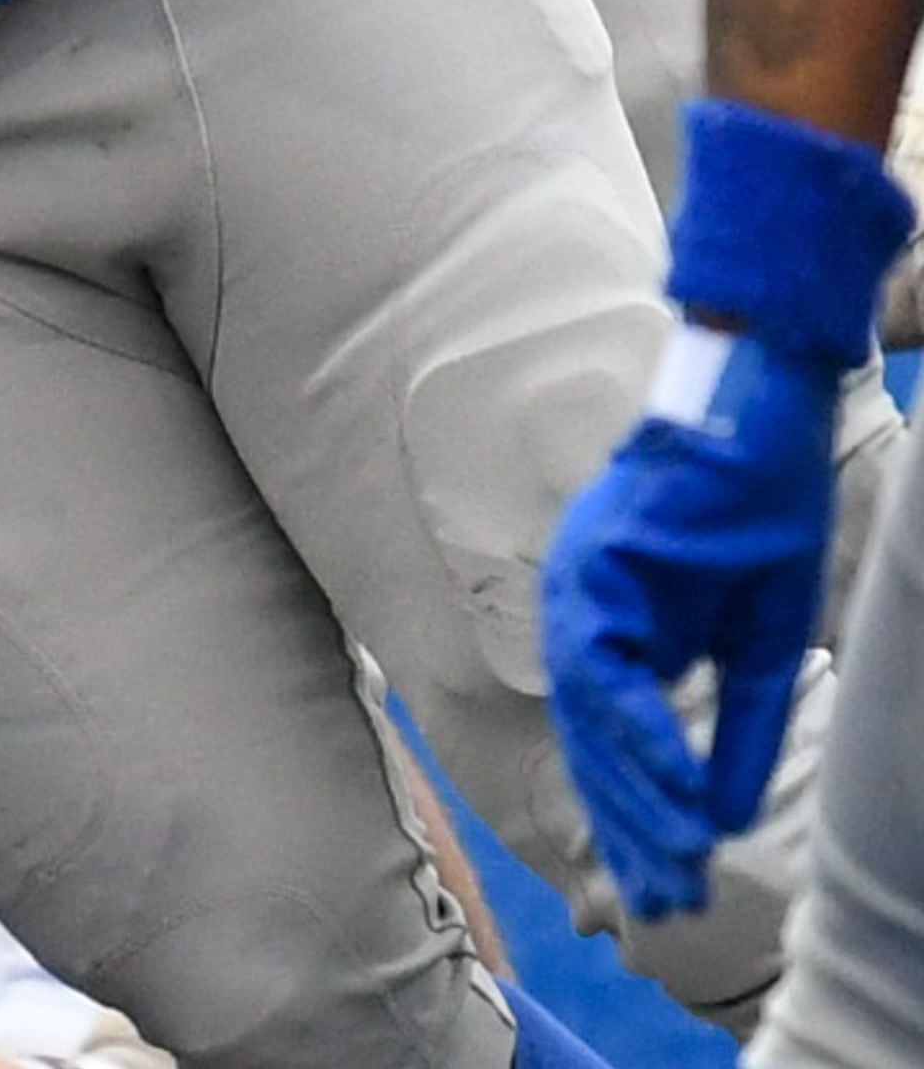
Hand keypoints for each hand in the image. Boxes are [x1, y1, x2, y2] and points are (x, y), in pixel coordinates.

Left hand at [539, 327, 839, 916]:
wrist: (757, 431)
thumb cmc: (755, 525)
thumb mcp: (756, 647)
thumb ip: (736, 727)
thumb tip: (721, 812)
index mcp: (616, 634)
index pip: (614, 748)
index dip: (639, 820)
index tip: (669, 890)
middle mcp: (583, 617)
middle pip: (595, 748)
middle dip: (632, 830)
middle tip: (667, 903)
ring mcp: (579, 593)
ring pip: (592, 720)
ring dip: (635, 797)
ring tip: (674, 865)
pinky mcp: (593, 571)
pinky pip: (604, 670)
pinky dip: (637, 732)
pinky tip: (672, 787)